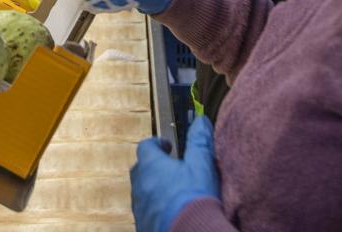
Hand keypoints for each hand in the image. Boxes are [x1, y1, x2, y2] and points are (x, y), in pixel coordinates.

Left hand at [131, 117, 220, 231]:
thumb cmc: (194, 197)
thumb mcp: (202, 165)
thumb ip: (200, 141)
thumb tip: (200, 120)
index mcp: (151, 165)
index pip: (145, 146)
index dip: (157, 144)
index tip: (169, 147)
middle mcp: (139, 184)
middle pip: (140, 169)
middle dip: (154, 167)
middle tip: (171, 170)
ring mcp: (139, 206)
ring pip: (141, 192)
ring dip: (154, 189)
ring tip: (173, 193)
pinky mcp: (141, 224)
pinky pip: (145, 212)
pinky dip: (155, 208)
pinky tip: (171, 212)